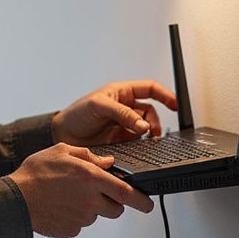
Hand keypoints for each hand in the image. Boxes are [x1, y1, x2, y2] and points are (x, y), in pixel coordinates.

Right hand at [9, 143, 154, 237]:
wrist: (14, 199)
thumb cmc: (36, 173)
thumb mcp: (62, 151)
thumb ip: (89, 155)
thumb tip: (107, 162)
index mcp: (92, 178)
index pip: (128, 193)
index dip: (143, 201)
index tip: (149, 204)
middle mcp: (90, 200)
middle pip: (116, 209)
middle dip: (112, 202)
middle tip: (95, 192)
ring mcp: (81, 218)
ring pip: (97, 215)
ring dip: (90, 207)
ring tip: (68, 195)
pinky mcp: (71, 230)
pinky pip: (80, 224)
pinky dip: (75, 216)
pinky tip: (60, 205)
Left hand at [50, 80, 176, 146]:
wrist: (63, 135)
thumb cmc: (76, 114)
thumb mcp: (98, 106)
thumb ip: (122, 114)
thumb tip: (143, 125)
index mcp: (121, 93)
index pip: (150, 89)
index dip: (165, 95)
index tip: (175, 105)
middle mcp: (125, 108)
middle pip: (151, 112)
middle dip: (154, 121)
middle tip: (149, 132)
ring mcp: (124, 125)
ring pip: (146, 128)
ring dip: (148, 134)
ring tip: (144, 140)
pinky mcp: (122, 141)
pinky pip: (138, 143)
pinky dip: (141, 145)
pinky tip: (138, 148)